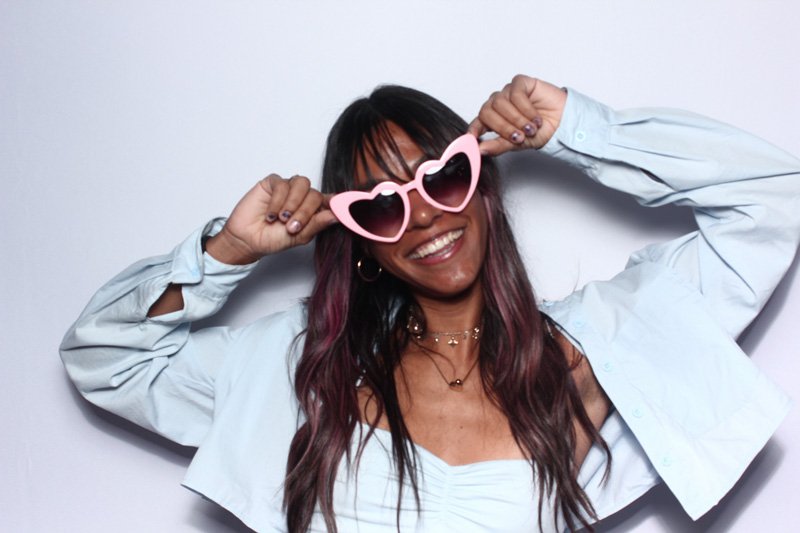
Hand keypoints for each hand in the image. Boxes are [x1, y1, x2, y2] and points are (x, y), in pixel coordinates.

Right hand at [205, 174, 336, 264]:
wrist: (248, 240)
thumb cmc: (273, 239)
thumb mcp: (300, 236)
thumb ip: (318, 224)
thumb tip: (338, 214)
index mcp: (314, 210)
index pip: (331, 201)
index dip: (339, 202)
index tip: (347, 206)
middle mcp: (303, 197)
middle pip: (316, 194)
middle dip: (305, 212)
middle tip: (292, 226)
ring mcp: (289, 188)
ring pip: (302, 184)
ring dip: (293, 203)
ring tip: (282, 219)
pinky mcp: (273, 183)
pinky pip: (282, 184)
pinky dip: (278, 201)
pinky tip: (271, 215)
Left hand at [468, 75, 566, 155]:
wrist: (562, 124)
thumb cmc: (540, 132)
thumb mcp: (517, 144)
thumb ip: (498, 146)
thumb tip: (480, 150)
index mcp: (493, 119)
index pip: (477, 122)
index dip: (474, 129)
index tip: (472, 138)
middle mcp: (498, 104)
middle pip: (487, 112)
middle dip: (503, 127)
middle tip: (519, 137)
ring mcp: (508, 92)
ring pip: (500, 103)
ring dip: (517, 119)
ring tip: (531, 128)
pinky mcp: (521, 83)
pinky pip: (515, 93)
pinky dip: (525, 108)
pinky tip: (535, 117)